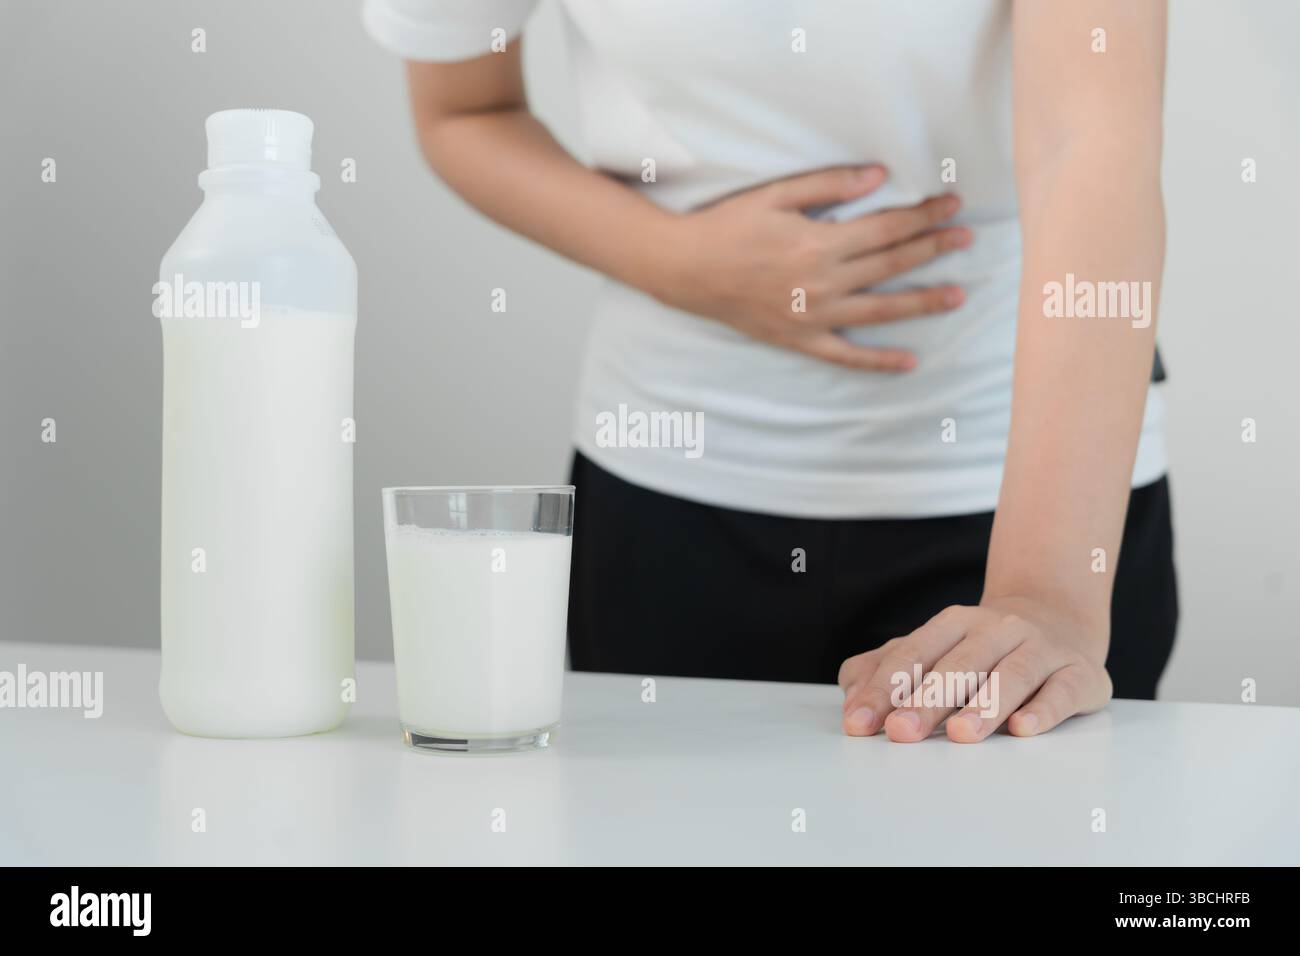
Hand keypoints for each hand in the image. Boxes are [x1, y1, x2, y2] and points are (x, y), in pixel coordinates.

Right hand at [649, 165, 971, 370]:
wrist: (686, 269)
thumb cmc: (728, 225)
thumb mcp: (777, 194)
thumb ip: (830, 185)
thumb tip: (880, 177)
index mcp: (820, 242)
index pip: (888, 227)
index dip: (924, 215)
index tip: (951, 204)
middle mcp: (824, 282)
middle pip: (891, 264)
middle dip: (934, 249)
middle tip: (966, 237)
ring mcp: (813, 316)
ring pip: (880, 310)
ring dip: (922, 302)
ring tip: (957, 296)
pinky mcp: (799, 339)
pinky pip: (846, 356)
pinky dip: (878, 362)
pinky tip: (908, 361)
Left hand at [837, 597, 1112, 741]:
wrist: (1058, 617)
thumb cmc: (982, 647)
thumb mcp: (933, 648)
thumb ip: (887, 669)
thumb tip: (850, 697)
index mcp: (953, 623)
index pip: (913, 654)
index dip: (883, 689)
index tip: (859, 723)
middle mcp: (997, 629)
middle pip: (958, 666)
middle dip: (926, 701)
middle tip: (901, 733)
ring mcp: (1041, 648)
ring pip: (1011, 675)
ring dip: (984, 705)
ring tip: (961, 735)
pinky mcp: (1079, 673)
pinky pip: (1062, 690)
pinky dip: (1044, 709)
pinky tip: (1023, 728)